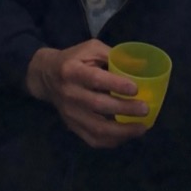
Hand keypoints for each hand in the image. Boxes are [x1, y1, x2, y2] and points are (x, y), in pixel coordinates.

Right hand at [25, 40, 148, 148]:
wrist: (46, 76)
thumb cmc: (74, 59)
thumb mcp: (90, 49)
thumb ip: (113, 56)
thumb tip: (141, 67)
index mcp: (72, 71)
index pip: (94, 79)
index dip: (116, 85)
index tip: (135, 89)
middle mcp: (69, 94)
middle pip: (98, 105)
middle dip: (124, 109)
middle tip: (145, 109)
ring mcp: (70, 113)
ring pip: (97, 128)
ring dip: (122, 131)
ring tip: (142, 127)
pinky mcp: (72, 127)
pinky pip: (93, 140)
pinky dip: (112, 141)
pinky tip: (127, 135)